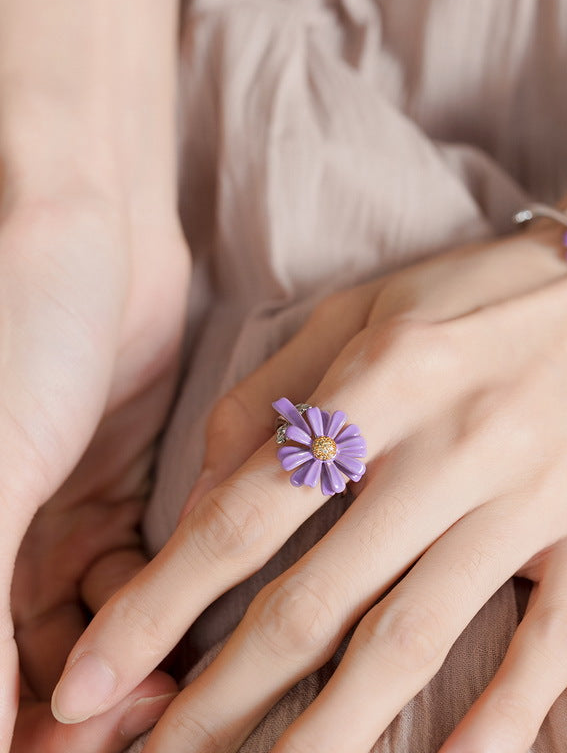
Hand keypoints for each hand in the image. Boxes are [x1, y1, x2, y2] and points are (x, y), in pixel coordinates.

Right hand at [0, 177, 189, 748]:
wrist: (85, 230)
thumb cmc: (18, 333)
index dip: (27, 733)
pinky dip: (152, 607)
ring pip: (85, 635)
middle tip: (146, 719)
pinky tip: (183, 622)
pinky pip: (129, 574)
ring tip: (168, 686)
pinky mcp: (104, 487)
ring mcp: (45, 520)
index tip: (88, 742)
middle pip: (28, 675)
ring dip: (126, 666)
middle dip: (82, 712)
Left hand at [51, 225, 566, 752]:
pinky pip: (549, 648)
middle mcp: (456, 445)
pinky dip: (497, 725)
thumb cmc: (478, 298)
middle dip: (225, 698)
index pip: (252, 512)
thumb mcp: (363, 312)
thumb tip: (205, 504)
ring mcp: (534, 498)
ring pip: (417, 639)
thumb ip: (272, 397)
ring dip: (330, 735)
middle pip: (321, 600)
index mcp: (386, 378)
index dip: (162, 602)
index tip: (97, 676)